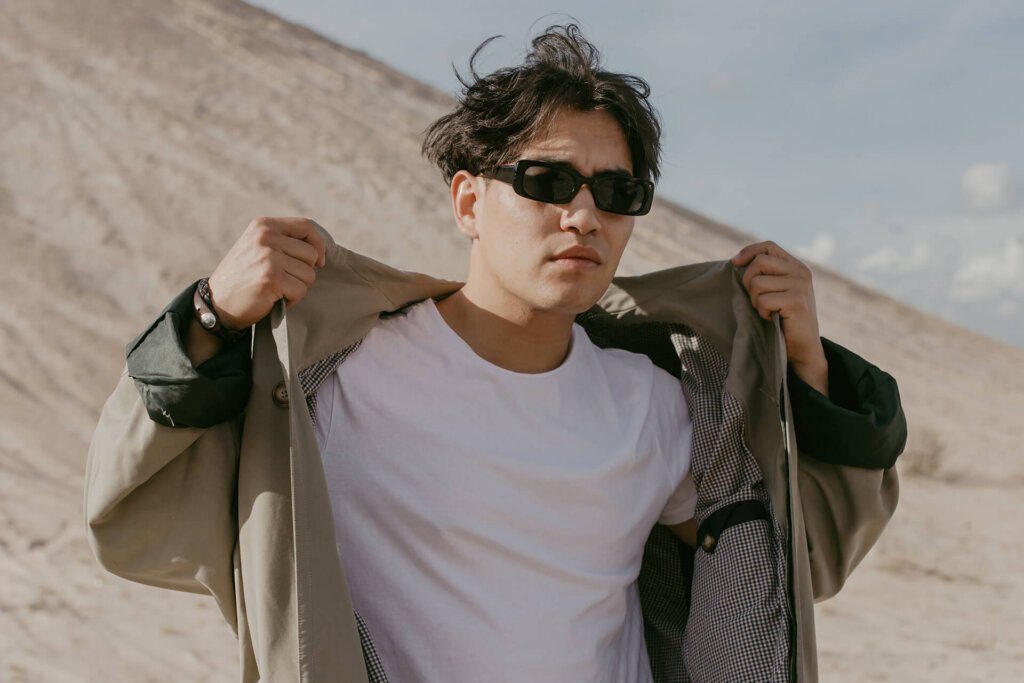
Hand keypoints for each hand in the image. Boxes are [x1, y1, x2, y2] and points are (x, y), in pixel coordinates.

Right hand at [207, 217, 326, 330]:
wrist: (217, 303)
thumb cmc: (243, 277)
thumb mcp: (256, 247)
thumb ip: (282, 240)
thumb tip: (319, 249)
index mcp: (263, 225)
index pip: (306, 226)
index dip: (318, 245)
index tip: (318, 261)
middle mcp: (266, 237)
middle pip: (311, 254)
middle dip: (304, 272)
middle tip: (284, 280)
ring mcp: (268, 257)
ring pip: (309, 274)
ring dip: (297, 287)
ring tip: (276, 289)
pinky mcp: (272, 278)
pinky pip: (301, 290)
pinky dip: (292, 300)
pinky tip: (274, 299)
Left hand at [731, 241, 828, 395]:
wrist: (804, 348)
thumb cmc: (784, 320)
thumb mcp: (777, 291)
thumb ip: (766, 275)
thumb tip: (736, 261)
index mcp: (796, 266)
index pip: (768, 246)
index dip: (749, 251)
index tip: (735, 263)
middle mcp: (801, 272)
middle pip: (759, 262)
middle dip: (748, 282)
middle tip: (756, 300)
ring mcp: (800, 285)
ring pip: (757, 283)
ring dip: (755, 301)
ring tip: (768, 311)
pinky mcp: (796, 301)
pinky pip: (762, 300)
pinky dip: (762, 312)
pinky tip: (773, 318)